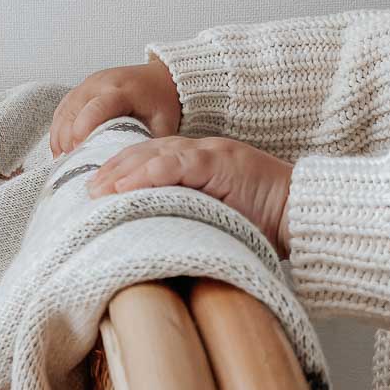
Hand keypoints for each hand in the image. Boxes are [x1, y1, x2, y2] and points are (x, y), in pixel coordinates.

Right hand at [50, 56, 181, 155]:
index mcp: (120, 90)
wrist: (160, 79)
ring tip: (66, 160)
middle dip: (68, 140)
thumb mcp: (163, 124)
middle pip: (72, 113)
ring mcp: (86, 85)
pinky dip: (58, 131)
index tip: (79, 154)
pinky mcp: (79, 90)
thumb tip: (133, 172)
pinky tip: (61, 149)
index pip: (94, 110)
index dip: (83, 132)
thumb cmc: (161, 103)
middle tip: (73, 164)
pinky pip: (61, 111)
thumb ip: (148, 145)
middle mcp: (98, 84)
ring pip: (63, 113)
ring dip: (60, 138)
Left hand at [87, 134, 294, 259]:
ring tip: (99, 189)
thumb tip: (146, 237)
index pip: (149, 159)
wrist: (301, 214)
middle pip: (145, 152)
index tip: (96, 189)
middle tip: (87, 190)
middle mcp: (200, 151)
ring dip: (123, 171)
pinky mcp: (221, 161)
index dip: (120, 171)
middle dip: (113, 170)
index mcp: (196, 162)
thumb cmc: (261, 223)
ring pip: (156, 153)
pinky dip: (150, 173)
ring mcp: (210, 152)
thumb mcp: (212, 218)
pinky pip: (178, 163)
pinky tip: (127, 185)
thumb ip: (182, 215)